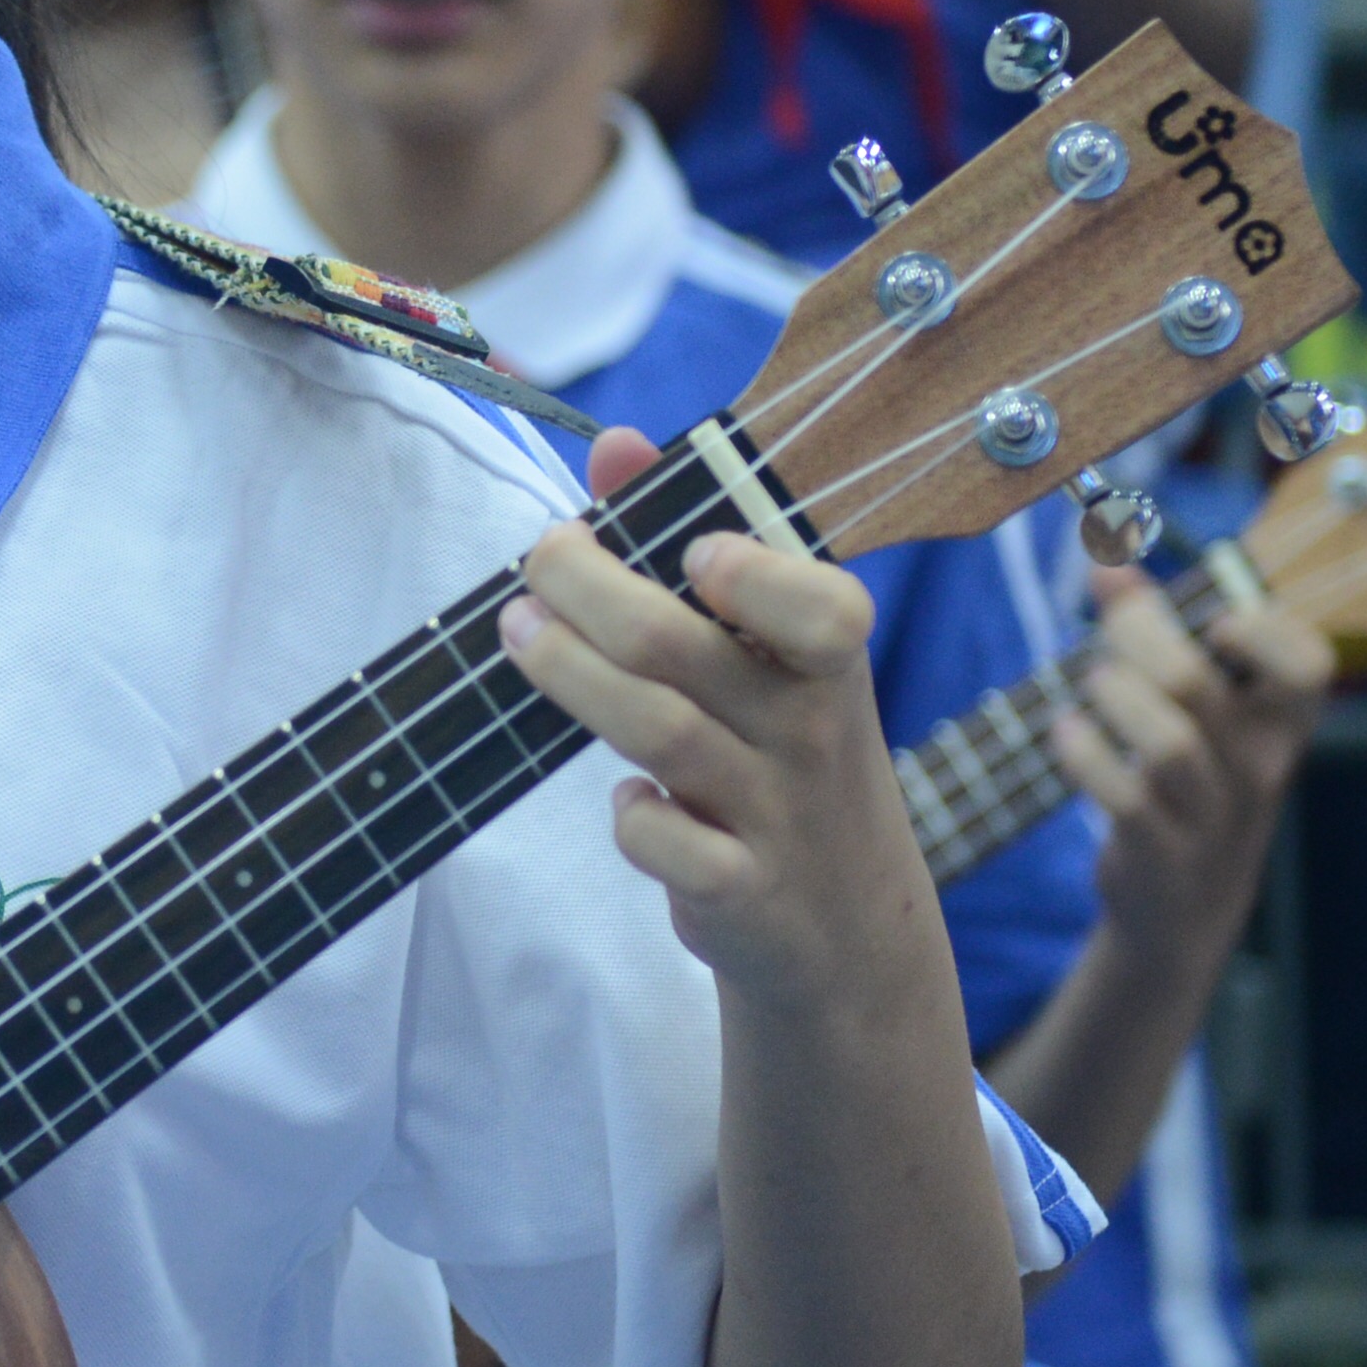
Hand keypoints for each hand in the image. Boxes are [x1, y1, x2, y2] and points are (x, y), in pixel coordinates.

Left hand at [500, 426, 956, 1014]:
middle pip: (678, 647)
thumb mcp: (770, 656)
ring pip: (658, 731)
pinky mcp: (742, 890)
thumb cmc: (785, 754)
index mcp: (826, 661)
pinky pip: (669, 846)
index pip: (824, 608)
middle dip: (587, 591)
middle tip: (536, 562)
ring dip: (571, 676)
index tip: (690, 552)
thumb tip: (618, 443)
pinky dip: (632, 819)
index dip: (754, 574)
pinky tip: (623, 799)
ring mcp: (776, 812)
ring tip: (518, 633)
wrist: (848, 923)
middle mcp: (809, 730)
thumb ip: (695, 540)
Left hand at [1060, 566, 1335, 982]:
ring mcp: (1211, 818)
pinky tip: (1064, 734)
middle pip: (1201, 685)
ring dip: (1115, 698)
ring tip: (1093, 683)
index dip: (1265, 629)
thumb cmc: (1187, 783)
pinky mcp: (1162, 856)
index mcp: (1279, 725)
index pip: (1310, 667)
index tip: (1215, 617)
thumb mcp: (1192, 712)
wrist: (1183, 910)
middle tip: (1111, 629)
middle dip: (1141, 637)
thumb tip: (1106, 562)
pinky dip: (1086, 757)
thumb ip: (1155, 630)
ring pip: (1169, 744)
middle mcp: (1255, 770)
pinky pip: (1126, 799)